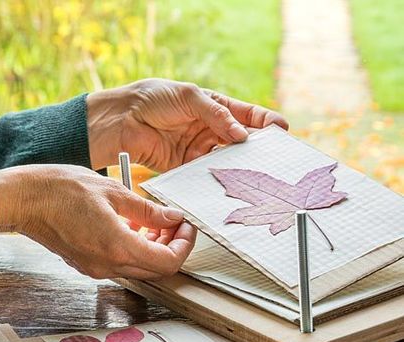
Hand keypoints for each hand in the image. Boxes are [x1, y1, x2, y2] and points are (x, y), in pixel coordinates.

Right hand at [0, 165, 195, 278]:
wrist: (23, 200)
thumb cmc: (61, 190)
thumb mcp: (114, 192)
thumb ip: (148, 210)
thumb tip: (173, 218)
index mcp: (119, 248)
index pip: (169, 262)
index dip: (184, 245)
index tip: (186, 225)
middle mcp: (109, 266)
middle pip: (157, 269)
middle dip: (171, 246)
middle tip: (173, 221)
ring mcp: (97, 269)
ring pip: (140, 268)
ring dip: (153, 248)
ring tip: (153, 220)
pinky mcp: (87, 265)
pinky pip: (121, 264)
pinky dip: (134, 248)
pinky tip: (130, 225)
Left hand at [87, 78, 287, 170]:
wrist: (123, 121)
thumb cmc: (153, 99)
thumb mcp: (189, 97)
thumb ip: (216, 115)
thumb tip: (241, 135)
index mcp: (215, 108)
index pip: (247, 115)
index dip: (265, 122)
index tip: (281, 130)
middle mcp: (211, 130)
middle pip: (241, 142)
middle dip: (257, 149)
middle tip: (273, 157)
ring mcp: (200, 151)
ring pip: (227, 161)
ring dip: (239, 166)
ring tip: (255, 172)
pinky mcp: (187, 168)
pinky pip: (206, 175)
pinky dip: (217, 179)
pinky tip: (228, 182)